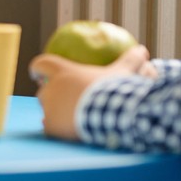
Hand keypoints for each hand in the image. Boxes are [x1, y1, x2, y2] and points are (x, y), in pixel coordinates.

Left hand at [28, 44, 151, 138]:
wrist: (112, 114)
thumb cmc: (115, 90)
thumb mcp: (124, 72)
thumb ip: (130, 60)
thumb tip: (142, 50)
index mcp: (63, 72)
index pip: (41, 64)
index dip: (38, 68)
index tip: (38, 73)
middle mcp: (51, 89)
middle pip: (43, 91)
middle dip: (50, 95)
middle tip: (62, 100)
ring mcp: (49, 109)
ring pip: (47, 110)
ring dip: (55, 113)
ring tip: (68, 117)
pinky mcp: (51, 127)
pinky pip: (50, 128)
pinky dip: (58, 129)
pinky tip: (65, 131)